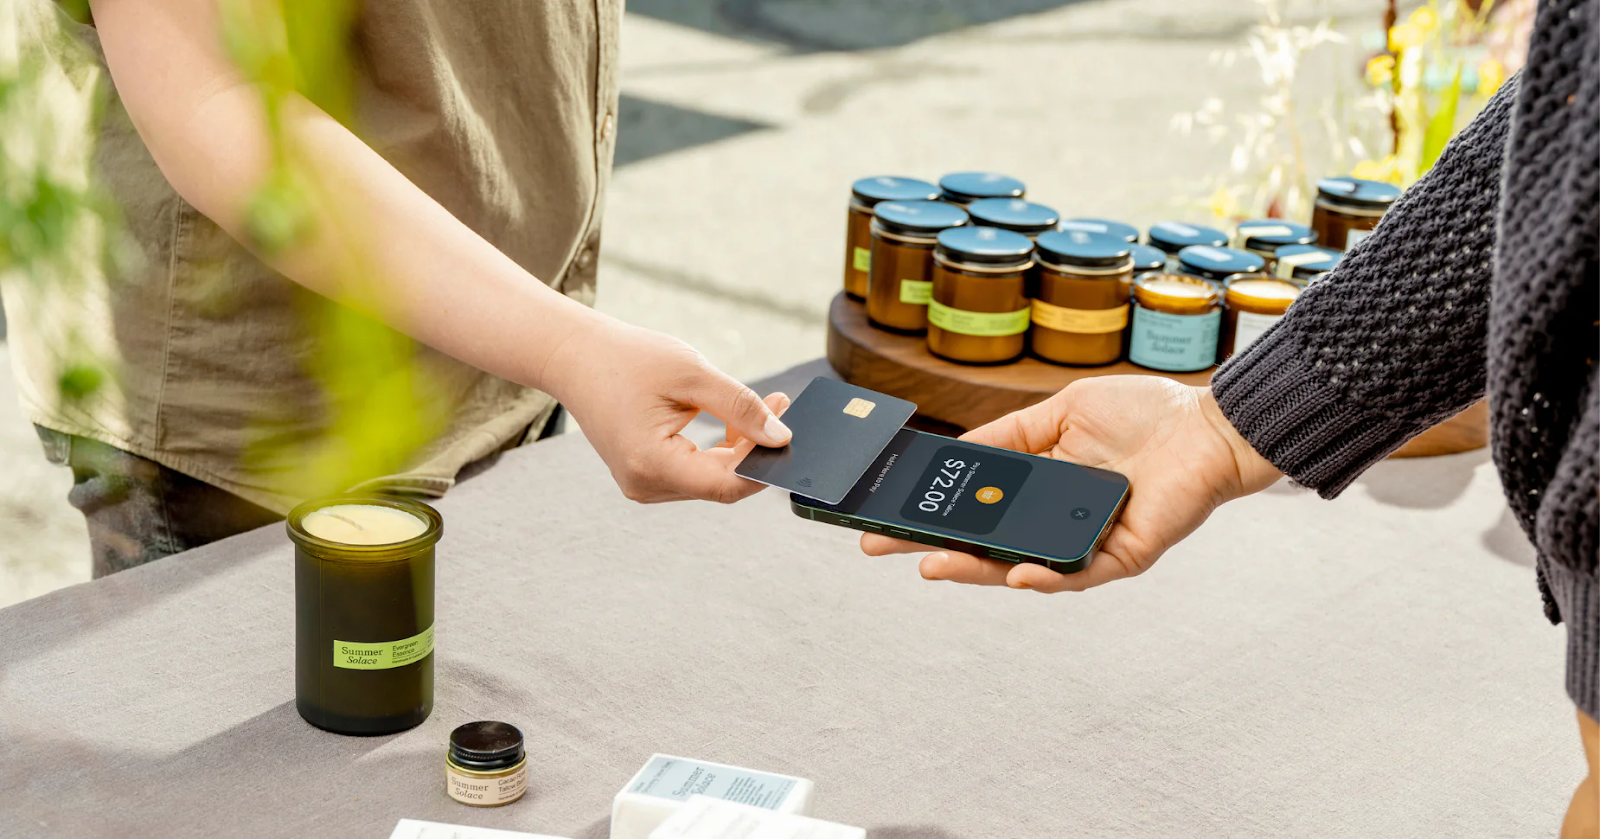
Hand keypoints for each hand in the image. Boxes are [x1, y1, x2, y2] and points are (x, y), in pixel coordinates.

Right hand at [542, 317, 791, 503]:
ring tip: (758, 406)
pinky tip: (731, 423)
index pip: (728, 483)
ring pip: (713, 480)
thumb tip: (782, 437)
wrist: (575, 358)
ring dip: (741, 449)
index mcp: (651, 464)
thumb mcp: (692, 374)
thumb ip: (741, 407)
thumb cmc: (628, 359)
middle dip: (757, 448)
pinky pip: (697, 473)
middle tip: (780, 403)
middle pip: (723, 483)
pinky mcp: (647, 476)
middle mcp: (645, 485)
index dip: (765, 460)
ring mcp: (644, 485)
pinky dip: (720, 451)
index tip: (787, 423)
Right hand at [861, 376, 1280, 590]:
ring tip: (932, 566)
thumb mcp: (1059, 411)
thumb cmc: (1143, 412)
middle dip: (934, 548)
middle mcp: (1056, 520)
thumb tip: (956, 452)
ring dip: (976, 570)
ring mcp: (1086, 542)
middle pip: (986, 544)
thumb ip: (1009, 434)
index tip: (887, 514)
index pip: (976, 508)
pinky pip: (1076, 574)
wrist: (1207, 423)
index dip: (933, 513)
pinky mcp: (1121, 557)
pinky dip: (1044, 576)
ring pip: (1021, 567)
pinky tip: (1016, 574)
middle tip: (883, 548)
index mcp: (1039, 486)